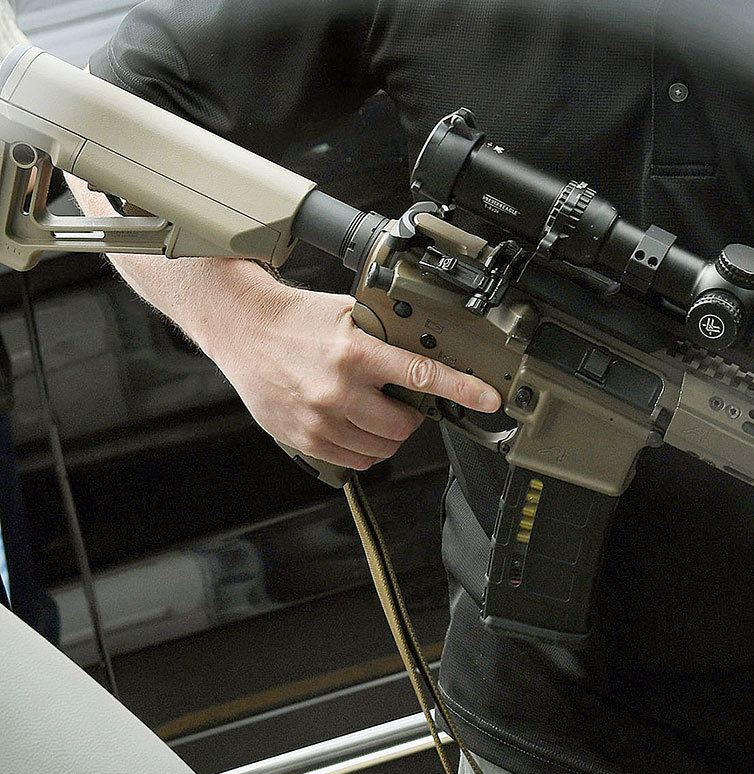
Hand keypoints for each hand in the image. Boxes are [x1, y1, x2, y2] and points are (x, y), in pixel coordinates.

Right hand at [201, 281, 500, 470]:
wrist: (245, 329)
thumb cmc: (299, 319)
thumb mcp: (350, 313)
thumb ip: (387, 335)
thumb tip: (431, 349)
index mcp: (355, 353)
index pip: (422, 376)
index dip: (462, 390)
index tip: (489, 399)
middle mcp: (337, 389)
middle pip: (404, 424)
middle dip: (413, 414)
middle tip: (403, 399)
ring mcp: (319, 418)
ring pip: (381, 448)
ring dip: (389, 433)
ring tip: (375, 409)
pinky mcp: (303, 438)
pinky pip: (353, 461)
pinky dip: (365, 449)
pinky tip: (357, 426)